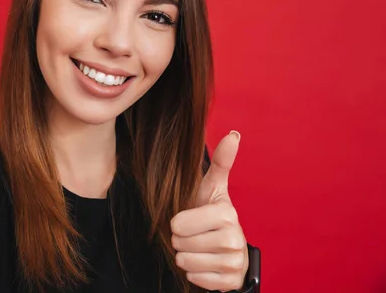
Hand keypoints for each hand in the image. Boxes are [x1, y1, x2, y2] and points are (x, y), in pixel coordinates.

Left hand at [171, 131, 247, 291]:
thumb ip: (221, 163)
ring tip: (197, 248)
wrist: (226, 249)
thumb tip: (234, 134)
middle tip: (193, 235)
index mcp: (226, 212)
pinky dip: (195, 274)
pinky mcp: (232, 282)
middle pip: (181, 244)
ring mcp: (235, 262)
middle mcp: (235, 238)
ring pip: (187, 263)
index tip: (189, 220)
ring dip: (185, 258)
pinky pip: (197, 280)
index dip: (178, 224)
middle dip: (180, 241)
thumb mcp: (212, 189)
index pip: (179, 224)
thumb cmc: (211, 214)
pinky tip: (205, 264)